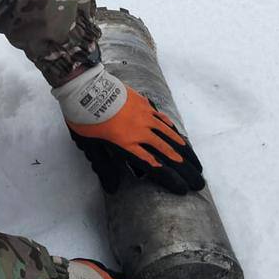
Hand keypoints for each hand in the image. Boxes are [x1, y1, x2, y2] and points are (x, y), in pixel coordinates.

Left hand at [54, 63, 204, 193]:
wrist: (88, 88)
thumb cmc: (85, 118)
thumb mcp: (89, 145)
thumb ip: (103, 166)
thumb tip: (112, 190)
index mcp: (126, 142)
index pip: (150, 162)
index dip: (166, 174)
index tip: (180, 187)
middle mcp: (139, 130)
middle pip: (163, 148)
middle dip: (179, 163)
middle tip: (193, 175)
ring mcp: (143, 115)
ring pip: (166, 132)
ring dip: (178, 144)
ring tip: (188, 153)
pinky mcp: (142, 103)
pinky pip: (160, 117)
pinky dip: (169, 125)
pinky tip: (174, 130)